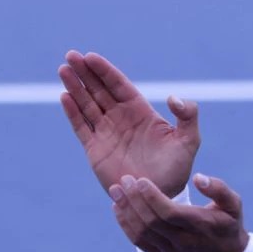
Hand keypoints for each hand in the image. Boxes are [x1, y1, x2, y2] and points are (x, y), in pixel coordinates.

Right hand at [59, 51, 199, 197]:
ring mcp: (106, 133)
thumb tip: (173, 97)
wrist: (158, 196)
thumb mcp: (189, 140)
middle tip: (71, 55)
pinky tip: (64, 96)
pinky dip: (72, 112)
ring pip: (87, 104)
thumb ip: (188, 116)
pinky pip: (81, 127)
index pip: (118, 85)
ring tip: (63, 70)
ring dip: (75, 87)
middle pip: (99, 89)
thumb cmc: (177, 169)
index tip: (90, 57)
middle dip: (85, 72)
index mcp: (140, 111)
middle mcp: (120, 118)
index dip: (104, 70)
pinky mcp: (95, 149)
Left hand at [110, 173, 248, 251]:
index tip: (140, 180)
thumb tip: (198, 178)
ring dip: (126, 211)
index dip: (152, 197)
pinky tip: (118, 208)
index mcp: (201, 226)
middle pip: (152, 222)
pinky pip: (139, 242)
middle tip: (124, 180)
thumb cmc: (228, 225)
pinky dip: (126, 225)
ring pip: (142, 232)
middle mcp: (184, 242)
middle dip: (135, 200)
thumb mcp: (233, 204)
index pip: (169, 213)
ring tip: (116, 191)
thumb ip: (219, 188)